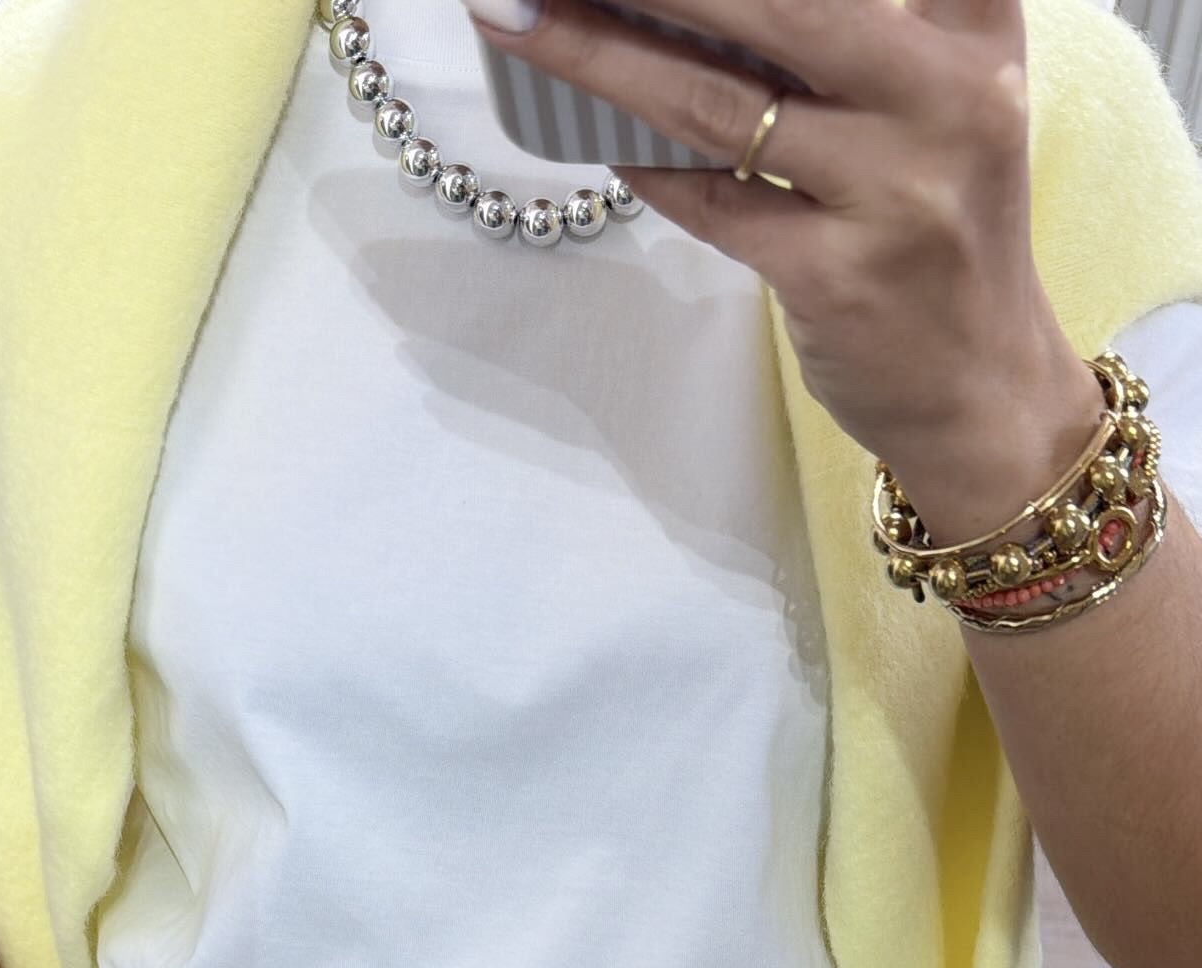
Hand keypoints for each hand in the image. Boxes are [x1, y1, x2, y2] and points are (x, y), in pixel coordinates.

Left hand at [467, 0, 1085, 487]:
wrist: (984, 392)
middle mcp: (946, 104)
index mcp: (973, 43)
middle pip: (779, 3)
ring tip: (520, 13)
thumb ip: (879, 25)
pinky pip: (709, 203)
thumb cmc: (943, 236)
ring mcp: (890, 195)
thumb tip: (698, 9)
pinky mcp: (833, 278)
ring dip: (601, 52)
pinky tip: (586, 124)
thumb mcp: (951, 104)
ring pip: (718, 102)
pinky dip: (642, 163)